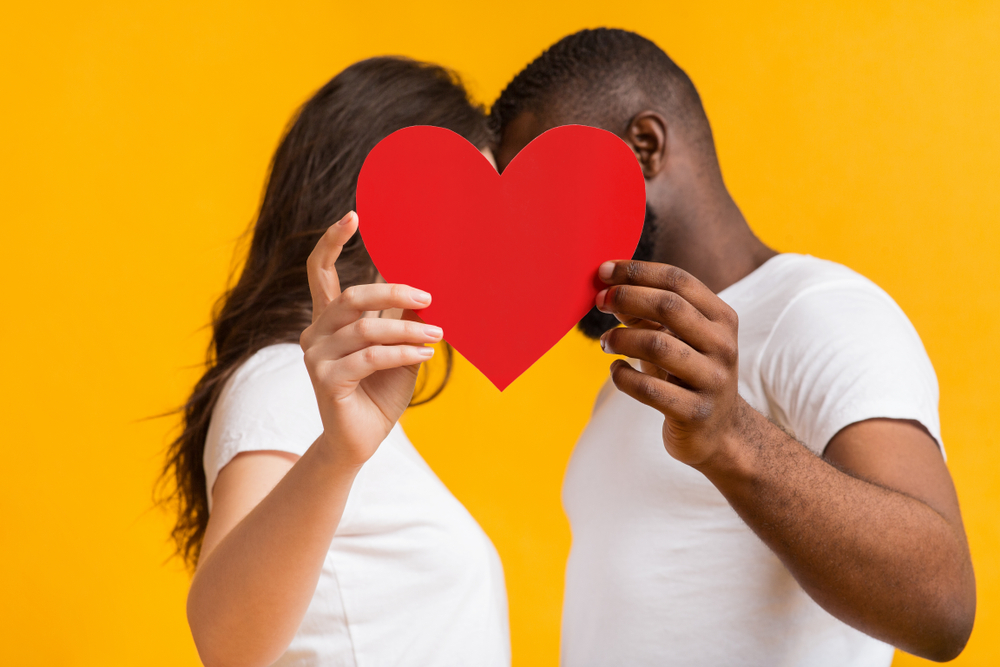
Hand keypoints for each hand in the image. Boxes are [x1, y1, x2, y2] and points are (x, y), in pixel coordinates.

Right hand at [299, 211, 442, 467]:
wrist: (360, 440)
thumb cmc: (379, 390)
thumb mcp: (397, 346)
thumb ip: (401, 317)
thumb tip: (425, 286)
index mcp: (328, 319)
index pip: (319, 272)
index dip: (332, 242)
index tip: (353, 216)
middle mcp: (315, 333)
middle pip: (351, 297)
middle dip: (393, 292)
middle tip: (429, 297)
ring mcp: (315, 357)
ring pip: (365, 329)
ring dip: (407, 331)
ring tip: (438, 336)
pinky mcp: (325, 381)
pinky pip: (369, 357)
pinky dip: (401, 354)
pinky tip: (424, 357)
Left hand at [595, 260, 744, 467]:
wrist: (719, 432)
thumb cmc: (689, 375)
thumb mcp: (677, 339)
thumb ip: (649, 314)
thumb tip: (610, 291)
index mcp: (722, 318)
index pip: (678, 280)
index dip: (637, 272)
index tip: (604, 272)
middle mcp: (722, 346)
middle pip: (669, 306)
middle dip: (626, 297)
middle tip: (599, 302)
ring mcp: (712, 380)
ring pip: (657, 345)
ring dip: (621, 338)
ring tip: (605, 342)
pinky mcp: (694, 413)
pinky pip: (649, 388)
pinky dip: (623, 376)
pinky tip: (616, 370)